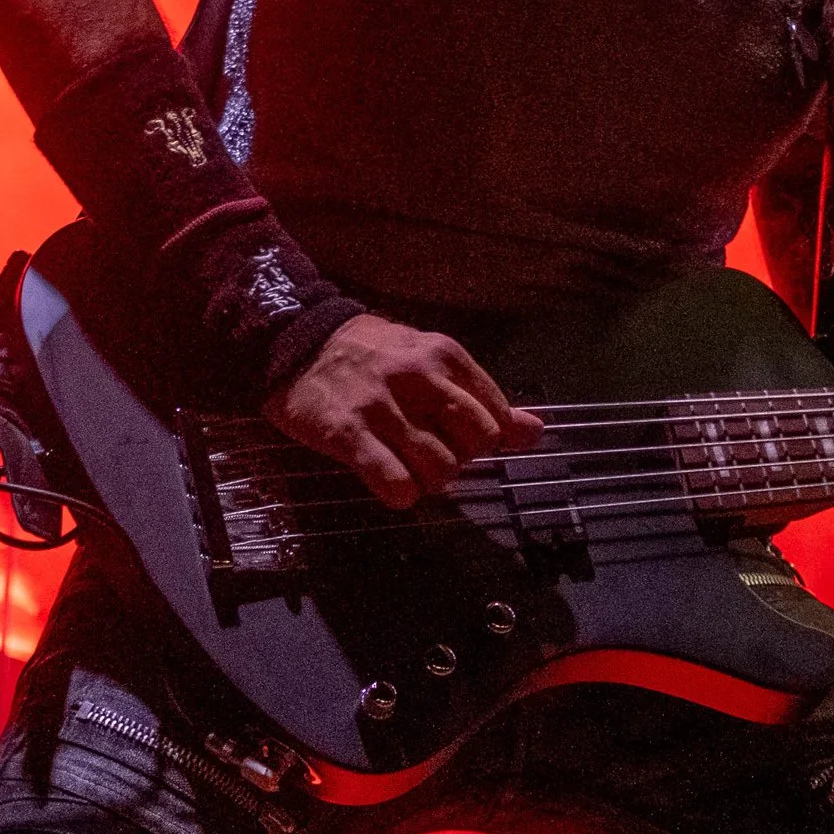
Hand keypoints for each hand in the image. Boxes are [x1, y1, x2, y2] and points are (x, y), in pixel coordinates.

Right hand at [264, 313, 542, 509]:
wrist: (298, 341)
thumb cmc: (373, 356)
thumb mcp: (432, 362)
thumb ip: (482, 398)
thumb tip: (534, 431)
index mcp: (445, 357)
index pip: (496, 417)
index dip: (482, 438)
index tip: (458, 437)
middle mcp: (419, 378)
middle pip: (477, 444)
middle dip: (462, 459)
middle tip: (435, 453)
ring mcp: (382, 406)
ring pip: (441, 469)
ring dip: (430, 480)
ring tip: (408, 466)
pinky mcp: (348, 433)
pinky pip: (394, 481)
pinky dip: (400, 493)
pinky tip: (390, 482)